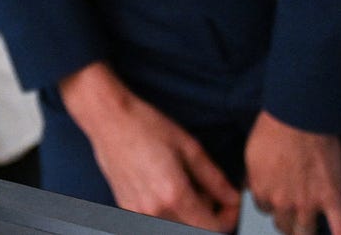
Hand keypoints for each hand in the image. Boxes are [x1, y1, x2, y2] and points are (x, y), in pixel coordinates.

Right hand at [61, 63, 239, 231]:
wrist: (108, 118)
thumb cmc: (143, 125)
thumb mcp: (188, 147)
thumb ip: (214, 178)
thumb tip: (232, 197)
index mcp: (173, 195)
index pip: (212, 228)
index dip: (229, 217)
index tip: (231, 203)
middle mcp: (154, 210)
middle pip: (194, 230)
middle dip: (209, 215)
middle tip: (209, 191)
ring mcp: (138, 212)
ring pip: (176, 226)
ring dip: (188, 215)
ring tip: (186, 187)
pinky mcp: (126, 208)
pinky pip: (157, 220)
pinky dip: (169, 211)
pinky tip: (166, 187)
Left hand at [245, 110, 340, 234]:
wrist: (300, 116)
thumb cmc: (275, 128)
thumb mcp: (252, 152)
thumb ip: (254, 175)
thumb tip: (251, 185)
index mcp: (262, 190)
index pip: (265, 208)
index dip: (272, 202)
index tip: (277, 197)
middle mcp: (283, 201)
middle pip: (284, 224)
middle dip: (288, 219)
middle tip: (293, 212)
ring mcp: (308, 202)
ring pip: (305, 232)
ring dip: (306, 229)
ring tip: (311, 226)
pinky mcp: (331, 198)